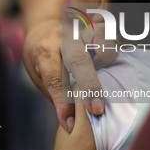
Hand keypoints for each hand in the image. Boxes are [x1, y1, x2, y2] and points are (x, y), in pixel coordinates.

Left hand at [24, 17, 115, 132]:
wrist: (45, 27)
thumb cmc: (41, 56)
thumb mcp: (38, 74)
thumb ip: (55, 92)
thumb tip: (72, 120)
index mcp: (45, 51)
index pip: (54, 77)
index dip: (62, 101)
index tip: (69, 122)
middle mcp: (63, 38)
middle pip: (79, 60)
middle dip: (89, 86)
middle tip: (97, 110)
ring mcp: (81, 31)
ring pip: (100, 45)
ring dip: (104, 65)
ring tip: (103, 79)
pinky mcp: (95, 28)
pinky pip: (110, 41)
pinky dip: (111, 54)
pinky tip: (107, 66)